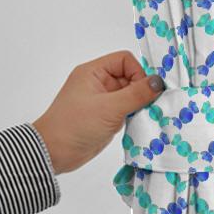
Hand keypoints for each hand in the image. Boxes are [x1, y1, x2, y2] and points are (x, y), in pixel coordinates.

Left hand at [32, 51, 164, 173]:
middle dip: (141, 91)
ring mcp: (102, 100)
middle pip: (130, 77)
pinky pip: (126, 109)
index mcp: (93, 72)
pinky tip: (135, 124)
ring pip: (130, 95)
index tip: (145, 91)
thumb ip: (137, 94)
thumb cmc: (74, 126)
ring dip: (138, 105)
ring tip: (140, 117)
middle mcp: (98, 83)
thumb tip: (159, 82)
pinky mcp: (105, 116)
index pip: (125, 60)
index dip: (138, 72)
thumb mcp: (109, 108)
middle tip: (146, 106)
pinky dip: (133, 115)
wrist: (53, 153)